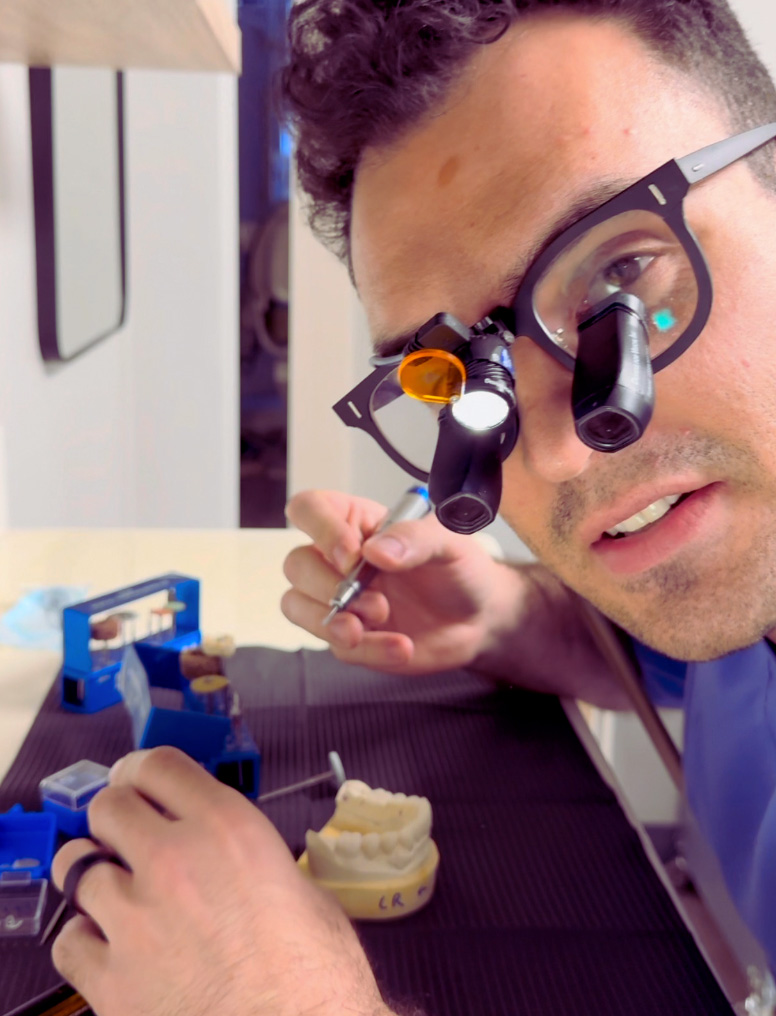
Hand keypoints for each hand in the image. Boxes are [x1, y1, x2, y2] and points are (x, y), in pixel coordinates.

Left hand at [51, 747, 389, 1015]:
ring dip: (93, 874)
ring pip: (76, 868)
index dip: (142, 769)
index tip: (137, 780)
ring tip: (113, 891)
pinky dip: (85, 939)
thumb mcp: (300, 887)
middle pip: (108, 806)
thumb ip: (249, 858)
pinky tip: (110, 946)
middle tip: (125, 836)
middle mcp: (174, 860)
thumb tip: (230, 858)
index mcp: (226, 829)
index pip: (158, 765)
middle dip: (115, 818)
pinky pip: (69, 940)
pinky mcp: (112, 980)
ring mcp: (135, 920)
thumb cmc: (318, 975)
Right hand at [283, 489, 511, 673]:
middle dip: (329, 587)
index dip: (320, 530)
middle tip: (376, 600)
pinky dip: (368, 648)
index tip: (352, 556)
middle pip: (295, 564)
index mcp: (356, 521)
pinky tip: (400, 646)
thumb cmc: (459, 569)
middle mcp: (338, 558)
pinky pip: (334, 645)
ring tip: (380, 622)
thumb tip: (377, 551)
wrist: (479, 619)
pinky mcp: (347, 635)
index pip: (310, 509)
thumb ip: (415, 538)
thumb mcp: (449, 542)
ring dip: (332, 622)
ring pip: (297, 606)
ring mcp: (338, 599)